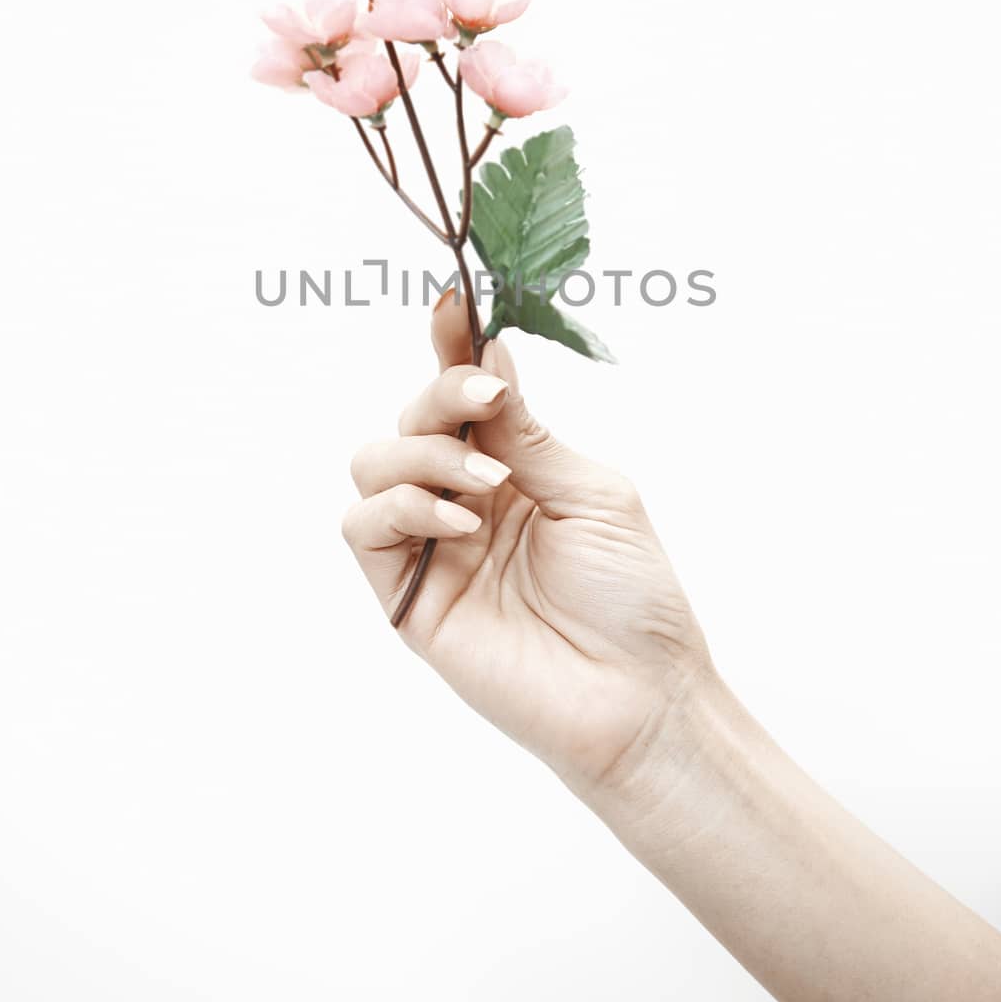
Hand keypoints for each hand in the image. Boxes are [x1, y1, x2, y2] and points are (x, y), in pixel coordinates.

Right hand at [342, 295, 711, 799]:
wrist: (637, 698)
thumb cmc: (633, 598)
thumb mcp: (590, 493)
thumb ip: (526, 432)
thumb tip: (489, 353)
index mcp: (514, 468)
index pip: (463, 396)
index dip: (451, 347)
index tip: (450, 303)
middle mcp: (464, 498)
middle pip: (411, 418)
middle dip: (441, 396)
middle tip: (485, 402)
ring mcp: (431, 546)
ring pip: (373, 462)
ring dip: (423, 453)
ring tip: (487, 487)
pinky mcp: (406, 597)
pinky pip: (362, 527)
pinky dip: (401, 507)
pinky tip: (460, 526)